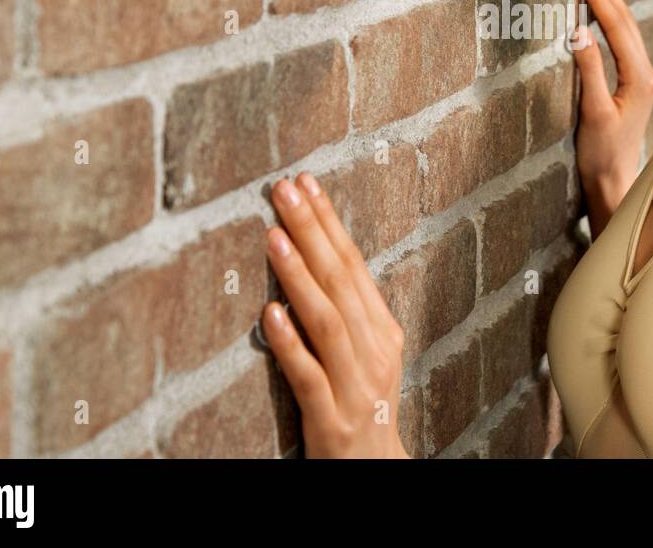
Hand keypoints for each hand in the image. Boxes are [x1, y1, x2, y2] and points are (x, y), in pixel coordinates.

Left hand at [261, 173, 410, 457]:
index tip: (306, 183)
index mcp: (383, 329)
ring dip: (299, 276)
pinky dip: (290, 343)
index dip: (329, 222)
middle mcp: (374, 351)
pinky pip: (309, 376)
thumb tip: (312, 256)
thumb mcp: (366, 353)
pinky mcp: (331, 419)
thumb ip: (345, 311)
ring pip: (328, 321)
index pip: (355, 264)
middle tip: (285, 190)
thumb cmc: (362, 406)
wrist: (375, 470)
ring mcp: (355, 385)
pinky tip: (270, 315)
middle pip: (342, 281)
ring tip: (273, 236)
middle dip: (312, 231)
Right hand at [571, 0, 652, 231]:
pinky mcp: (632, 83)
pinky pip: (621, 41)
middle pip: (625, 21)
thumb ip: (590, 71)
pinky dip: (609, 19)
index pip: (617, 28)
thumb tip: (579, 32)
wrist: (614, 181)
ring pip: (625, 28)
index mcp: (639, 77)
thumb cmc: (602, 153)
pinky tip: (600, 11)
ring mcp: (641, 77)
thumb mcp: (593, 112)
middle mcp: (646, 72)